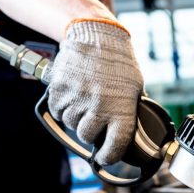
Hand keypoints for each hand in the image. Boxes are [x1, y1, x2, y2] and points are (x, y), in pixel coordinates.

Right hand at [45, 19, 143, 164]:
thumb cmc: (119, 63)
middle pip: (87, 136)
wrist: (97, 35)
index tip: (104, 157)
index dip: (108, 156)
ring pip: (70, 124)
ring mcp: (77, 98)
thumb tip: (125, 133)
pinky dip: (63, 108)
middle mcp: (99, 107)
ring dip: (76, 118)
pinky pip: (57, 110)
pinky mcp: (59, 89)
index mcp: (122, 110)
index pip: (114, 146)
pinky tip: (73, 96)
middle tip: (95, 120)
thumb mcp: (135, 89)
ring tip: (85, 101)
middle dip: (91, 132)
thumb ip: (128, 113)